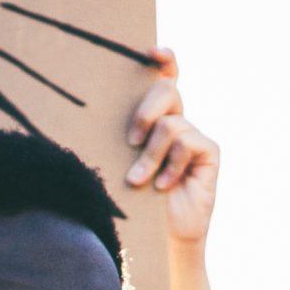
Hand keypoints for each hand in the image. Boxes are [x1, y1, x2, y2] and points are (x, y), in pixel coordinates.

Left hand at [121, 48, 219, 245]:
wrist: (155, 237)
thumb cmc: (126, 200)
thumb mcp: (113, 164)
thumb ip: (113, 137)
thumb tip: (80, 111)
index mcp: (151, 119)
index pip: (161, 79)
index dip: (163, 60)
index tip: (151, 52)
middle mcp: (174, 122)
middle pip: (167, 90)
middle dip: (145, 111)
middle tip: (130, 140)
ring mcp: (194, 136)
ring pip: (171, 124)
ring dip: (150, 155)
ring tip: (139, 181)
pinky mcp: (209, 153)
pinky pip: (188, 142)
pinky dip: (170, 165)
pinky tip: (163, 187)